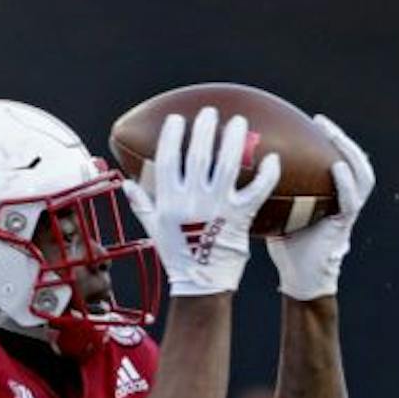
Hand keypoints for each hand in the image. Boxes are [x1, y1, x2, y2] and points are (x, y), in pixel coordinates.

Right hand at [122, 107, 281, 298]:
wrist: (201, 285)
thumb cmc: (177, 256)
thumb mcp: (154, 229)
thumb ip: (142, 203)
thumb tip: (126, 184)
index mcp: (169, 201)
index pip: (167, 160)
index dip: (172, 136)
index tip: (177, 118)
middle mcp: (192, 201)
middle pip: (198, 156)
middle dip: (204, 129)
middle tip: (210, 112)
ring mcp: (217, 209)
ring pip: (226, 166)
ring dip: (233, 140)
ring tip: (239, 121)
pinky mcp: (239, 218)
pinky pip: (256, 191)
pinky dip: (267, 174)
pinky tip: (272, 158)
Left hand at [267, 116, 374, 301]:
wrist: (301, 280)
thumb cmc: (286, 249)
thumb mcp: (277, 214)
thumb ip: (269, 193)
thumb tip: (236, 169)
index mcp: (329, 196)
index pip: (334, 162)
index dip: (328, 140)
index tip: (310, 121)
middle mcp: (342, 200)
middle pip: (353, 162)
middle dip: (340, 139)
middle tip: (321, 121)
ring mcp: (346, 212)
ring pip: (361, 176)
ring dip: (350, 153)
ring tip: (334, 136)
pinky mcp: (345, 226)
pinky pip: (350, 200)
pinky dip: (346, 182)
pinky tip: (336, 167)